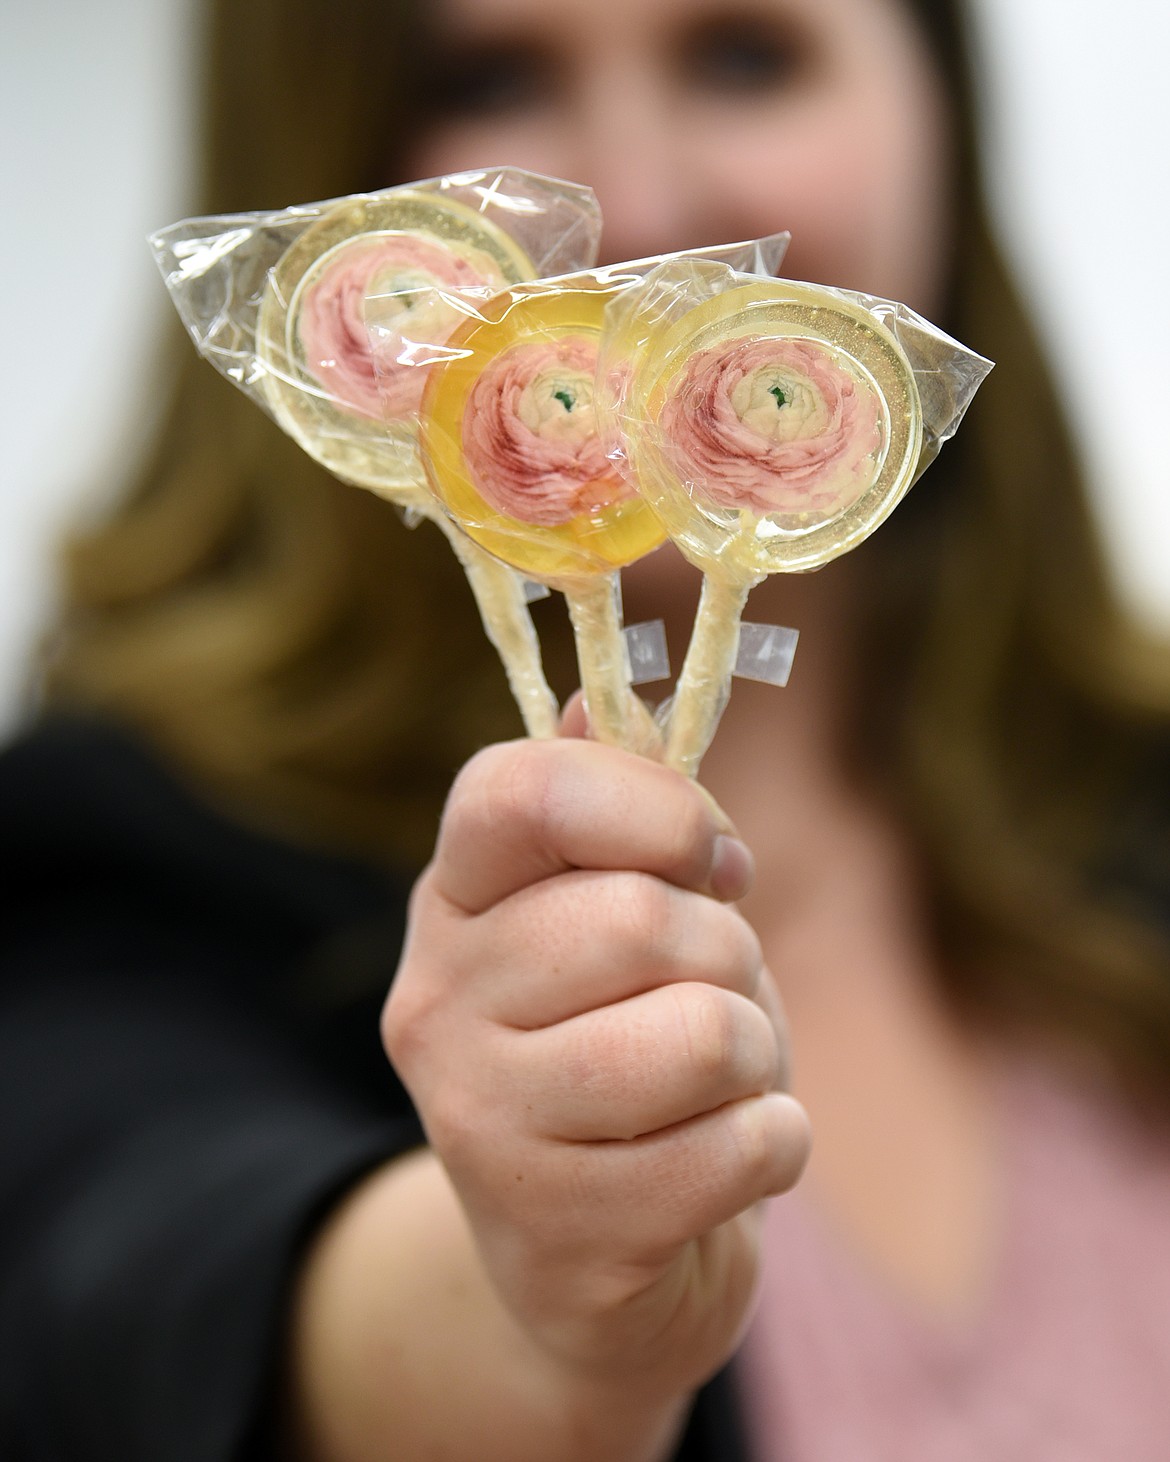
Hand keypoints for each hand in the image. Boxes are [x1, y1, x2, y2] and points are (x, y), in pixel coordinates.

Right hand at [382, 734, 809, 1397]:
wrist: (584, 1259)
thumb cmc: (627, 1049)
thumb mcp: (617, 920)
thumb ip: (618, 815)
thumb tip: (597, 700)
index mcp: (453, 900)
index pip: (520, 790)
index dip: (651, 806)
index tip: (710, 859)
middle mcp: (436, 1002)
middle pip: (644, 919)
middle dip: (728, 954)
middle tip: (709, 995)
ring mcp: (480, 1125)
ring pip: (705, 1034)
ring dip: (757, 1055)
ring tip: (715, 1083)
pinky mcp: (557, 1234)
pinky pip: (746, 1146)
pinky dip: (775, 1143)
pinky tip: (722, 1161)